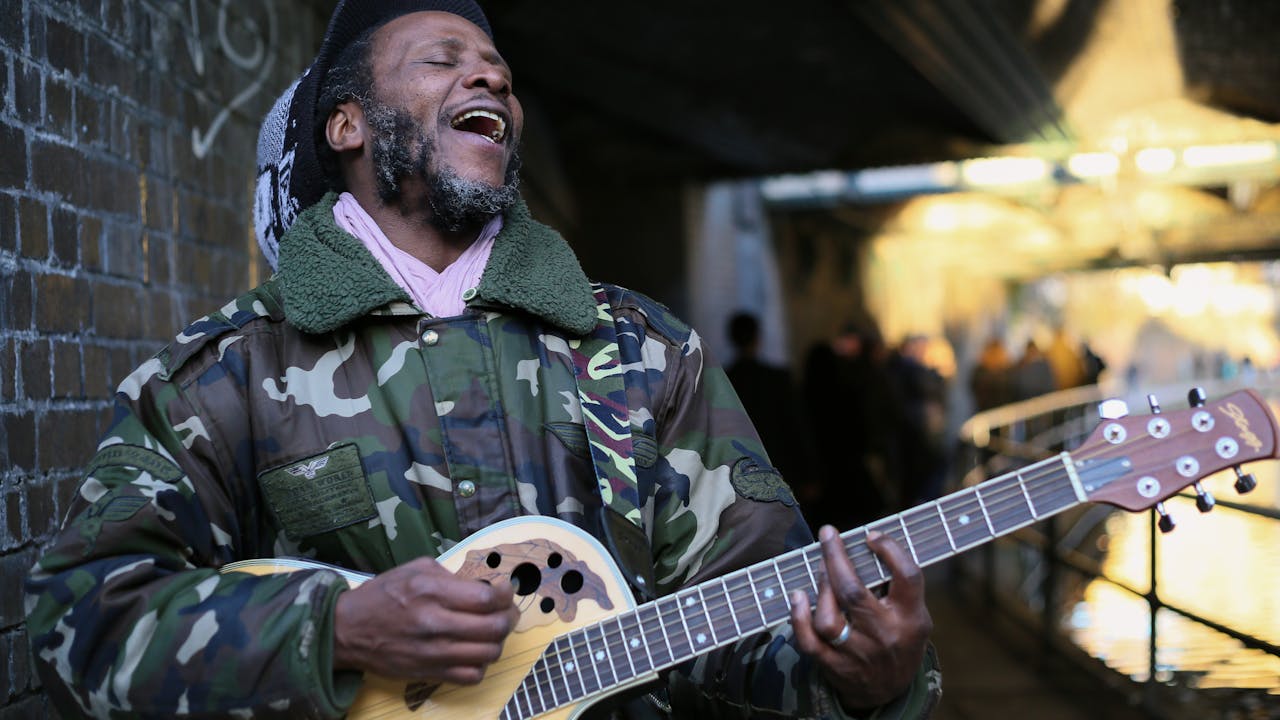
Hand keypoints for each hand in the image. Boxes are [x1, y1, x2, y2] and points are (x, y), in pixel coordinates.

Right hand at [332, 556, 519, 684]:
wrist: (347, 630)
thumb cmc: (382, 595)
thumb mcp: (415, 569)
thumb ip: (451, 576)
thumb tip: (483, 586)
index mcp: (430, 592)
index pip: (485, 598)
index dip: (505, 594)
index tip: (505, 590)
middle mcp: (434, 623)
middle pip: (493, 627)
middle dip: (508, 617)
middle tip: (506, 611)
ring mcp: (432, 652)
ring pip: (488, 654)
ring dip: (498, 641)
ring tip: (492, 632)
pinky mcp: (429, 673)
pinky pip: (471, 676)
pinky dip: (481, 665)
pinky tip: (475, 652)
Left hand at [790, 526, 932, 710]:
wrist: (891, 692)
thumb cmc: (900, 639)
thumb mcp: (913, 615)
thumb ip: (897, 586)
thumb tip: (865, 544)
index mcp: (911, 618)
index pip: (907, 577)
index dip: (890, 550)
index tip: (871, 535)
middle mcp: (885, 636)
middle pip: (854, 593)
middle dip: (835, 557)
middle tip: (828, 535)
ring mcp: (858, 654)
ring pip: (828, 620)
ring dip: (819, 588)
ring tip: (820, 568)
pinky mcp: (835, 667)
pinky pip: (810, 642)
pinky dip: (798, 618)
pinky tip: (797, 597)